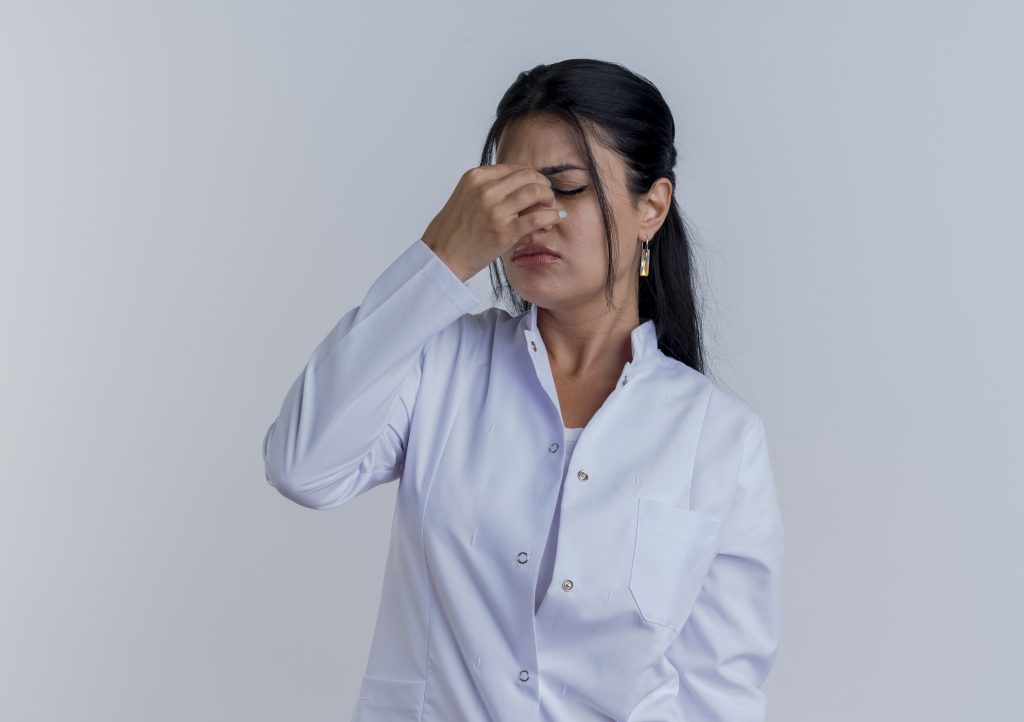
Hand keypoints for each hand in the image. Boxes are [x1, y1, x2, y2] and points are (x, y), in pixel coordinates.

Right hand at [421, 164, 566, 281]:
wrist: (441, 257)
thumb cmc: (453, 231)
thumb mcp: (466, 197)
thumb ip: (489, 188)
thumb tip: (521, 187)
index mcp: (475, 177)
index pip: (514, 168)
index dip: (530, 177)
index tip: (536, 186)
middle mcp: (486, 189)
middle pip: (528, 176)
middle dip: (543, 185)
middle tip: (547, 197)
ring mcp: (495, 210)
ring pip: (536, 192)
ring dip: (548, 199)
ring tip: (549, 209)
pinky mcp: (505, 231)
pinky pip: (537, 218)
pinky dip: (551, 216)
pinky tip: (555, 218)